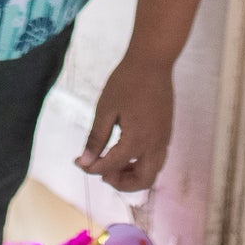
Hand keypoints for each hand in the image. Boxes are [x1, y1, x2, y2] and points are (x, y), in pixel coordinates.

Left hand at [75, 54, 173, 192]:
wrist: (153, 61)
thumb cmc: (127, 81)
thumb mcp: (105, 108)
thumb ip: (96, 138)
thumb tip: (85, 162)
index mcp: (136, 140)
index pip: (111, 166)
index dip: (92, 168)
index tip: (78, 162)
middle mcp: (154, 144)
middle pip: (143, 181)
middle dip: (120, 183)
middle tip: (102, 172)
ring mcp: (164, 139)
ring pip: (153, 172)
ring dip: (133, 175)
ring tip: (113, 163)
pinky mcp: (166, 132)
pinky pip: (157, 158)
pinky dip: (142, 164)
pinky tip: (126, 151)